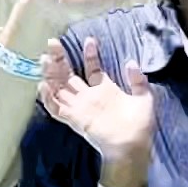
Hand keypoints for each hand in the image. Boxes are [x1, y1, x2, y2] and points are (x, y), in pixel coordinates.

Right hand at [41, 37, 153, 169]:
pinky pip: (56, 108)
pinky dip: (48, 98)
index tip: (90, 40)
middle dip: (59, 58)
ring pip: (58, 87)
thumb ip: (138, 80)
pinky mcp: (73, 119)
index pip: (92, 68)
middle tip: (53, 42)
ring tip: (45, 58)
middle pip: (68, 74)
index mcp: (105, 90)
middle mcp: (88, 97)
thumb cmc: (139, 125)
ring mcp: (79, 107)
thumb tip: (131, 62)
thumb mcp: (144, 98)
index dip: (90, 54)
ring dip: (50, 73)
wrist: (132, 146)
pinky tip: (43, 85)